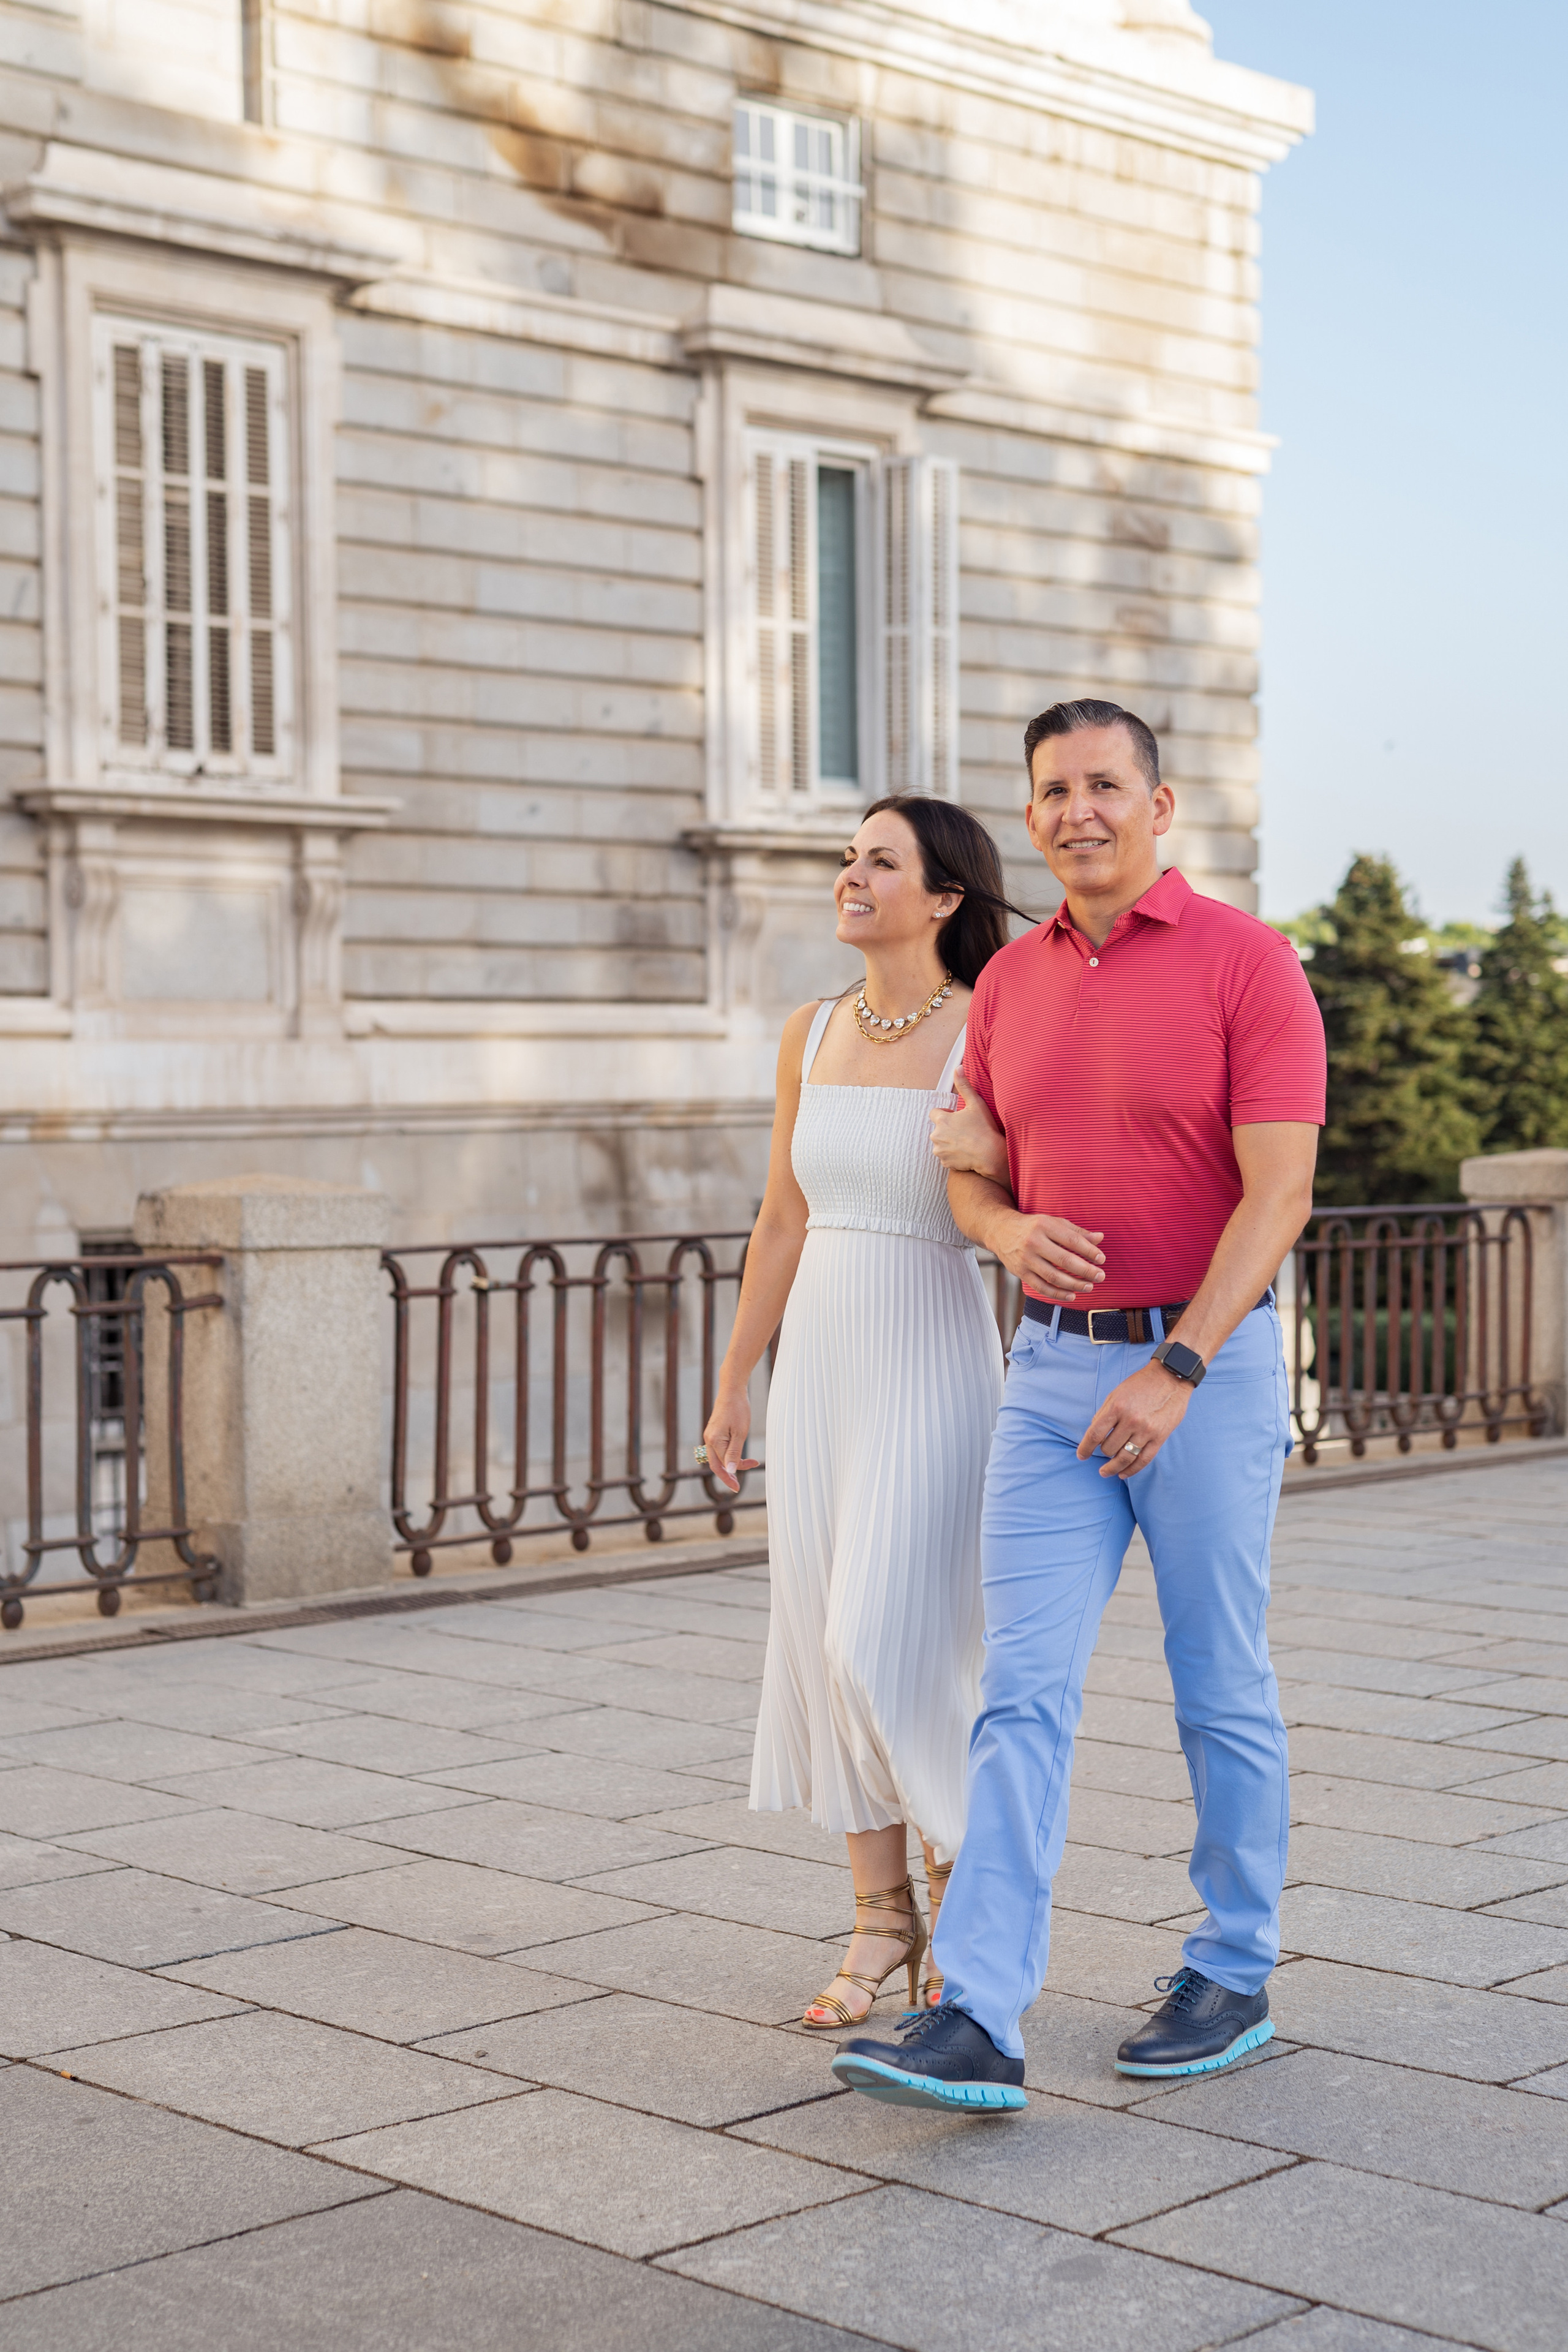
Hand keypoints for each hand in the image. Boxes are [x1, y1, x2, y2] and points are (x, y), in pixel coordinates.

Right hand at [702, 1387, 760, 1493]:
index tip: (737, 1489)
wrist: (732, 1390)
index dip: (728, 1479)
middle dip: (730, 1474)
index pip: (720, 1467)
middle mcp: (709, 1440)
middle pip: (718, 1464)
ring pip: (720, 1457)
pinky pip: (721, 1449)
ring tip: (751, 1463)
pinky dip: (731, 1454)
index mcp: (713, 1441)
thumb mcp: (740, 1433)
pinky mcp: (715, 1432)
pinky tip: (742, 1454)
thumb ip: (734, 1453)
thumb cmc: (738, 1409)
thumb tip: (730, 1471)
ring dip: (733, 1463)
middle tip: (743, 1480)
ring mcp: (711, 1436)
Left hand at [929, 1063, 1009, 1181]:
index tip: (958, 1117)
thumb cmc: (984, 1128)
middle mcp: (936, 1135)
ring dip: (950, 1142)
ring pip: (941, 1143)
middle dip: (948, 1129)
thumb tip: (958, 1068)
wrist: (991, 1155)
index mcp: (941, 1120)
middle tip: (965, 1130)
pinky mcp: (945, 1162)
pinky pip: (946, 1157)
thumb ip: (964, 1085)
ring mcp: (939, 1150)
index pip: (934, 1113)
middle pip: (938, 1129)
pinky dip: (953, 1155)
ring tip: (966, 1142)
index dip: (946, 1114)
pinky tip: (966, 1152)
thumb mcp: (976, 1103)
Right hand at [992, 1208, 1106, 1303]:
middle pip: (1064, 1260)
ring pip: (1053, 1276)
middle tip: (1100, 1276)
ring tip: (1089, 1287)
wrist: (1000, 1230)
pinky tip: (1071, 1295)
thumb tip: (1100, 1238)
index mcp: (1044, 1226)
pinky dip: (1057, 1294)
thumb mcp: (1053, 1222)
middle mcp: (1034, 1242)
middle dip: (1085, 1270)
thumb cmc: (1032, 1226)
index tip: (1101, 1259)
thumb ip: (1077, 1232)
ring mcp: (1025, 1259)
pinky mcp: (1020, 1272)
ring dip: (1074, 1284)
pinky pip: (1041, 1287)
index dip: (1089, 1251)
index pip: (1072, 1240)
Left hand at [1077, 1361, 1193, 1478]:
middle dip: (1103, 1452)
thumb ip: (1104, 1414)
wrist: (1171, 1377)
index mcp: (1117, 1407)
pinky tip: (1123, 1473)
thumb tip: (1094, 1435)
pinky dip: (1132, 1470)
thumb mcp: (1117, 1393)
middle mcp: (1131, 1420)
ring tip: (1106, 1472)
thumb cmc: (1141, 1384)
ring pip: (1125, 1457)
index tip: (1081, 1456)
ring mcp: (1146, 1430)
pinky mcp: (1160, 1437)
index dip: (1085, 1448)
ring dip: (1113, 1468)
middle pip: (1109, 1447)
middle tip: (1102, 1452)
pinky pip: (1144, 1459)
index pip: (1095, 1434)